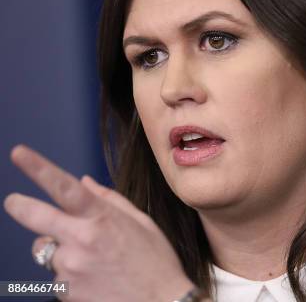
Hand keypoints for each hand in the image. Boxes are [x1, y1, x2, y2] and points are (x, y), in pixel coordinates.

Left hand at [3, 145, 198, 301]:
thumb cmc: (156, 260)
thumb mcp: (141, 222)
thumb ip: (109, 200)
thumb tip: (83, 182)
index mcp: (102, 219)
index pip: (64, 188)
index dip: (38, 168)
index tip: (19, 153)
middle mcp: (82, 240)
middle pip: (36, 217)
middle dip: (20, 206)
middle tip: (13, 201)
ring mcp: (71, 268)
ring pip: (46, 250)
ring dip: (58, 249)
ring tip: (90, 260)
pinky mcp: (65, 292)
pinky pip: (55, 276)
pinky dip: (67, 274)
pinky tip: (93, 278)